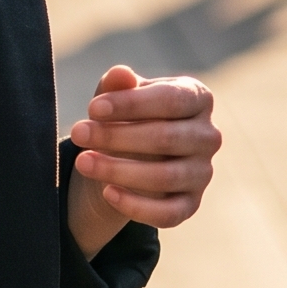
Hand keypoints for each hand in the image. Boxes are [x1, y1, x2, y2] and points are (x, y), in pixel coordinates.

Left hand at [67, 65, 220, 257]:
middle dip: (117, 136)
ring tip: (83, 162)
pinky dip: (137, 206)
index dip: (131, 104)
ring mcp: (203, 172)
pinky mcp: (191, 204)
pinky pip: (169, 213)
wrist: (127, 157)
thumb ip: (118, 87)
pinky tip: (107, 193)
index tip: (93, 108)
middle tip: (78, 134)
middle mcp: (208, 136)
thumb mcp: (117, 99)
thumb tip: (120, 74)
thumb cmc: (126, 118)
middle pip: (166, 138)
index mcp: (197, 99)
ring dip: (119, 170)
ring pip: (166, 176)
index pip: (170, 100)